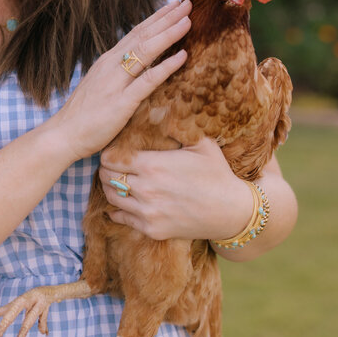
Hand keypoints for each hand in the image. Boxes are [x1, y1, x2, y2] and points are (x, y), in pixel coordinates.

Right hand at [47, 0, 190, 161]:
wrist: (63, 135)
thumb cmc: (82, 116)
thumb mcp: (101, 87)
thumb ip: (118, 75)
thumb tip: (136, 67)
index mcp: (108, 61)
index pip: (136, 33)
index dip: (156, 18)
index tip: (174, 6)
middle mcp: (111, 65)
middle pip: (143, 35)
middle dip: (167, 18)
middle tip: (188, 2)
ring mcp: (116, 82)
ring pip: (146, 51)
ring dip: (169, 34)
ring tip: (188, 21)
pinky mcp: (122, 102)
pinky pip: (148, 80)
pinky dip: (167, 66)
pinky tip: (183, 56)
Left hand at [100, 138, 254, 241]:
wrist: (231, 211)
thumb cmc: (216, 173)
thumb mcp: (200, 143)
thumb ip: (176, 126)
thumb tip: (159, 107)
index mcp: (153, 165)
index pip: (110, 158)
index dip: (109, 154)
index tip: (115, 152)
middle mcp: (146, 189)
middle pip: (106, 177)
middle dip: (107, 170)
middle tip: (113, 166)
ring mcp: (148, 211)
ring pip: (111, 197)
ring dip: (110, 188)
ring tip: (117, 181)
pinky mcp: (152, 229)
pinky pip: (121, 218)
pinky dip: (118, 210)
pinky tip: (124, 203)